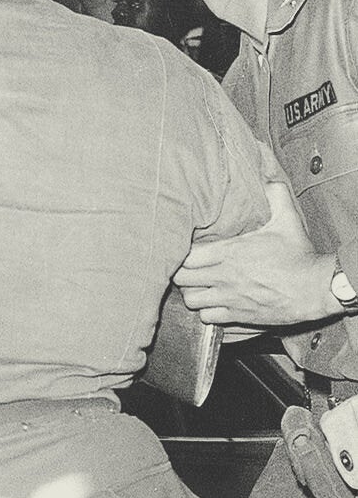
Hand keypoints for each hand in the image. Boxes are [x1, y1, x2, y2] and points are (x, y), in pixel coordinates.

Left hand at [174, 180, 339, 325]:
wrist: (317, 288)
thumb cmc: (300, 256)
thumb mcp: (287, 221)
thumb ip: (275, 196)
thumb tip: (270, 178)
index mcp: (229, 252)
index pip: (185, 256)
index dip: (179, 255)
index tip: (185, 252)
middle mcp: (224, 276)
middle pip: (180, 278)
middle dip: (180, 274)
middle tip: (188, 270)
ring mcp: (229, 297)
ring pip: (190, 300)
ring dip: (191, 294)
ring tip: (198, 288)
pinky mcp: (238, 315)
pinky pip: (207, 318)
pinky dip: (206, 313)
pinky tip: (213, 304)